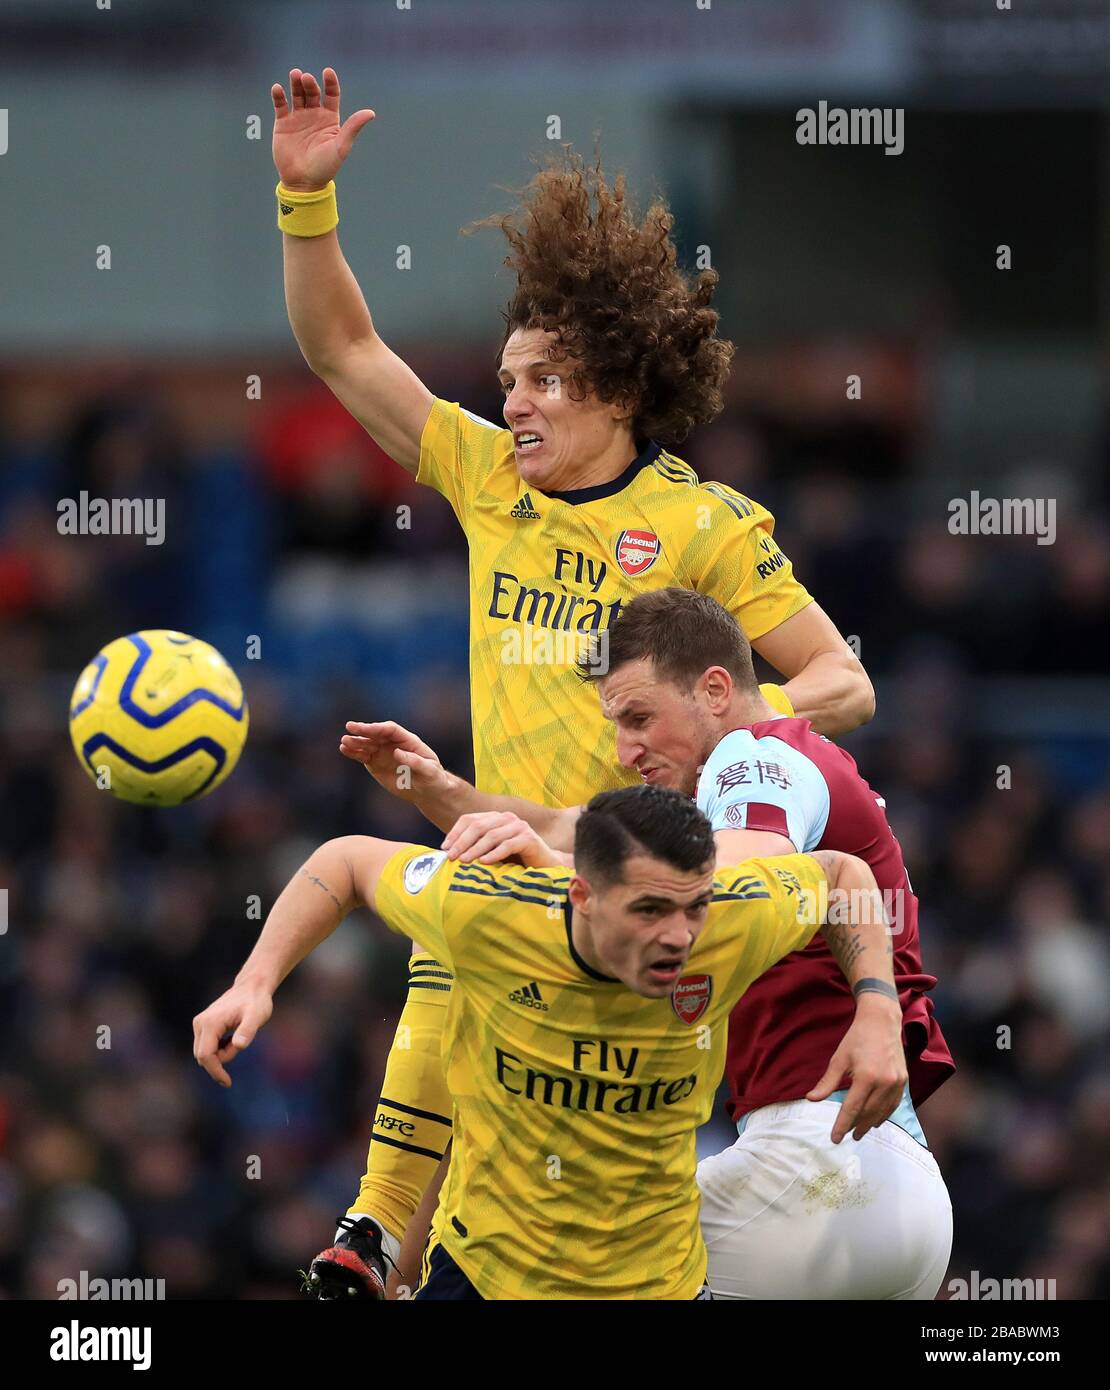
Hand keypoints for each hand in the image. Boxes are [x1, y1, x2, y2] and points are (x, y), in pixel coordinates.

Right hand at [192, 982, 273, 1087]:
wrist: (253, 987)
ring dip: (221, 1054)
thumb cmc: (256, 1002)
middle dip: (221, 1061)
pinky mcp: (203, 1025)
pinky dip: (220, 1049)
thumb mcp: (257, 1016)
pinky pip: (208, 1047)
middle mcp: (200, 1023)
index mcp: (209, 1023)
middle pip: (203, 1056)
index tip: (228, 1082)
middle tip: (240, 1045)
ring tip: (238, 1038)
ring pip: (205, 1052)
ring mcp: (200, 1024)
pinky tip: (233, 1037)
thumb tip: (238, 1046)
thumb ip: (247, 1031)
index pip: (205, 1056)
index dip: (215, 1071)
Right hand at [272, 67, 374, 191]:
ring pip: (297, 94)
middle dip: (310, 83)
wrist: (303, 182)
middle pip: (313, 92)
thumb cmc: (325, 167)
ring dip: (296, 83)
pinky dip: (279, 95)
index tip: (327, 72)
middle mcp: (314, 115)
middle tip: (306, 78)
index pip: (331, 94)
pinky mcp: (283, 123)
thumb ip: (353, 127)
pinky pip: (281, 105)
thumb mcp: (341, 146)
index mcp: (330, 119)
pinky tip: (278, 89)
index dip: (330, 82)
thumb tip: (371, 112)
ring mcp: (298, 118)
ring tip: (295, 75)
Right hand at [340, 720, 448, 801]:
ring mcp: (382, 753)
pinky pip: (363, 756)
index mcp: (407, 740)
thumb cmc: (432, 777)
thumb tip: (397, 752)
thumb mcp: (428, 770)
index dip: (378, 728)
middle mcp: (392, 743)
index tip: (367, 728)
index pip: (390, 729)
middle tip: (349, 727)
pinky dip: (353, 753)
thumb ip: (414, 761)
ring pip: (367, 744)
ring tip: (344, 742)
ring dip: (355, 742)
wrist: (426, 791)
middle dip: (363, 730)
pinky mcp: (375, 764)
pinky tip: (344, 749)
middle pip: (376, 733)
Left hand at [442, 811, 563, 867]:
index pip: (470, 819)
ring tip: (464, 861)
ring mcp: (519, 826)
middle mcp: (507, 818)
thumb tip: (448, 852)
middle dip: (462, 842)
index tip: (445, 848)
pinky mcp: (529, 838)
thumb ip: (475, 846)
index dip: (455, 833)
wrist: (543, 865)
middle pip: (479, 826)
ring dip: (475, 849)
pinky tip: (484, 862)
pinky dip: (494, 854)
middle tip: (452, 857)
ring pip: (492, 836)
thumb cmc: (514, 859)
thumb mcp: (491, 850)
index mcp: (495, 817)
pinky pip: (508, 845)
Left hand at [806, 994, 906, 1142]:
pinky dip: (884, 1115)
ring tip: (859, 1132)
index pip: (852, 1108)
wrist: (881, 1021)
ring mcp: (896, 1083)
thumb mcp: (839, 1059)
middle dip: (856, 1126)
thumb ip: (827, 1082)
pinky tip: (876, 1120)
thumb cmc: (857, 1038)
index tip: (834, 1139)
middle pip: (868, 1113)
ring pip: (882, 1111)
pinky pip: (893, 1105)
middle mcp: (884, 1083)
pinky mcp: (903, 1081)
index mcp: (866, 1077)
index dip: (842, 1125)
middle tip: (847, 1136)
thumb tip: (811, 1099)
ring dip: (870, 1124)